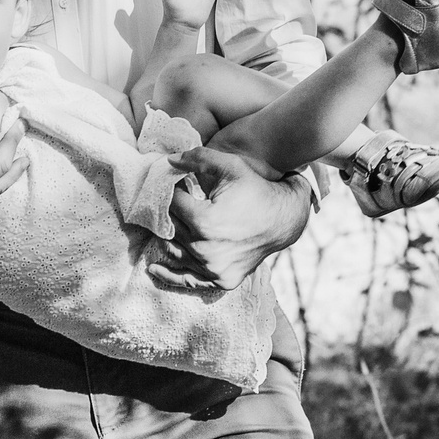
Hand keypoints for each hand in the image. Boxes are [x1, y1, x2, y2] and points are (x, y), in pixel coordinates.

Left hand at [149, 146, 308, 291]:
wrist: (284, 220)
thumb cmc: (257, 190)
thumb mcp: (231, 167)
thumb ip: (197, 158)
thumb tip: (168, 161)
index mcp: (204, 221)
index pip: (172, 204)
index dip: (170, 191)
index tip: (173, 185)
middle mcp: (205, 250)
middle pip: (170, 228)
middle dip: (167, 214)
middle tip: (169, 203)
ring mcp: (212, 269)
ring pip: (174, 252)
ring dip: (168, 237)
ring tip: (167, 224)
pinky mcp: (220, 280)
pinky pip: (188, 280)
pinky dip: (170, 274)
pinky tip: (154, 268)